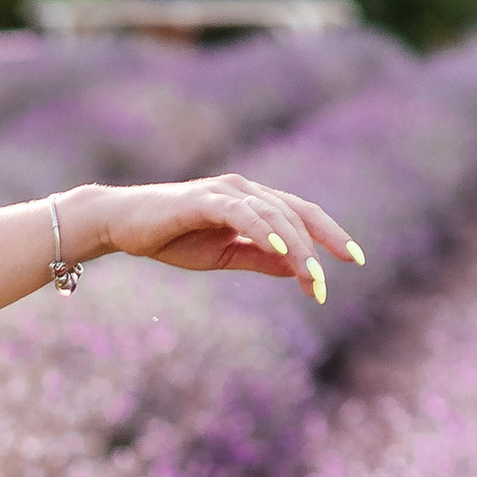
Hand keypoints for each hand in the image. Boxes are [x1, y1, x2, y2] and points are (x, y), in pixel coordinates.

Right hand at [0, 171, 365, 329]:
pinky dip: (266, 232)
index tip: (355, 261)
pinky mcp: (205, 199)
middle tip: (328, 286)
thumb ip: (260, 258)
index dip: (332, 236)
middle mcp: (247, 190)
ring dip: (298, 248)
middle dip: (320, 249)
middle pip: (298, 214)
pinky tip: (283, 251)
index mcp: (255, 203)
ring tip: (312, 278)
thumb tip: (298, 268)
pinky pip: (244, 215)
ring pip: (276, 217)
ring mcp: (227, 192)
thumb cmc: (170, 237)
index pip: (303, 215)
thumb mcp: (223, 254)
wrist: (121, 224)